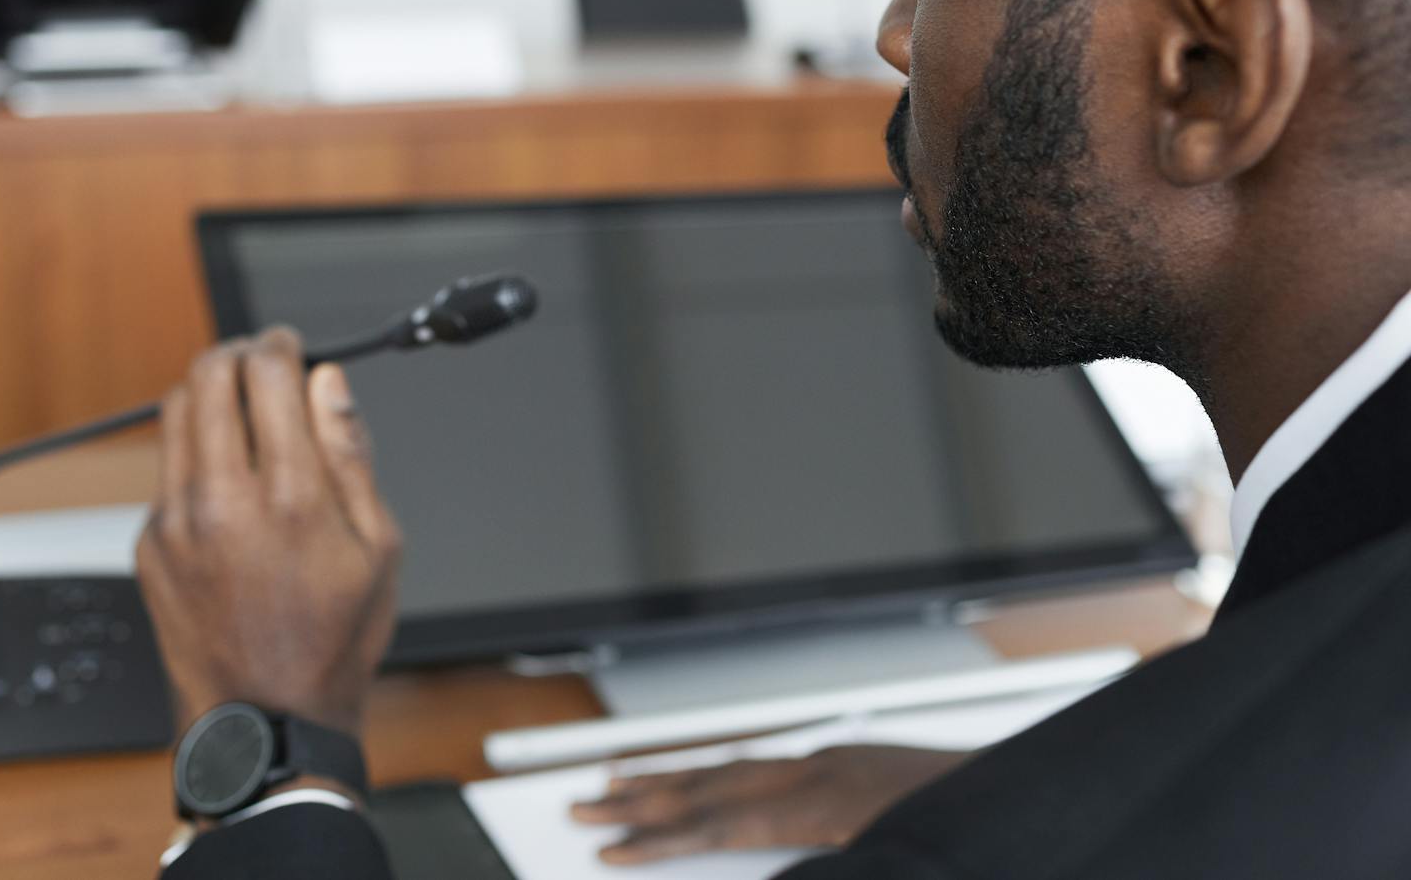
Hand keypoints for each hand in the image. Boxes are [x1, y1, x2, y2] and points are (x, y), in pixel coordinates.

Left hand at [135, 328, 402, 737]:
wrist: (266, 718)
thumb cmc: (332, 639)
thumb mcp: (377, 546)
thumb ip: (351, 453)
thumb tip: (329, 384)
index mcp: (290, 496)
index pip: (268, 373)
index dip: (281, 344)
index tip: (290, 345)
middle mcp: (223, 500)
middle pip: (208, 376)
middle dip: (237, 354)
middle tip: (260, 361)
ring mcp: (176, 521)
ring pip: (175, 414)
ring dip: (207, 394)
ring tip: (239, 408)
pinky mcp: (149, 543)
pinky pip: (166, 472)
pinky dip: (194, 456)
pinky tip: (226, 483)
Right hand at [570, 745, 967, 864]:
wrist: (1049, 804)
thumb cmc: (978, 846)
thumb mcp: (899, 866)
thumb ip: (826, 877)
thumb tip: (754, 874)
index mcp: (829, 804)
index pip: (720, 824)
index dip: (658, 841)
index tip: (608, 852)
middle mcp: (824, 772)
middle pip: (712, 785)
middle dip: (642, 799)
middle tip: (581, 806)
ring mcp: (837, 760)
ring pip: (734, 765)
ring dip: (672, 777)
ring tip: (616, 780)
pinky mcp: (851, 762)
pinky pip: (768, 762)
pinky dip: (724, 768)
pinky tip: (705, 773)